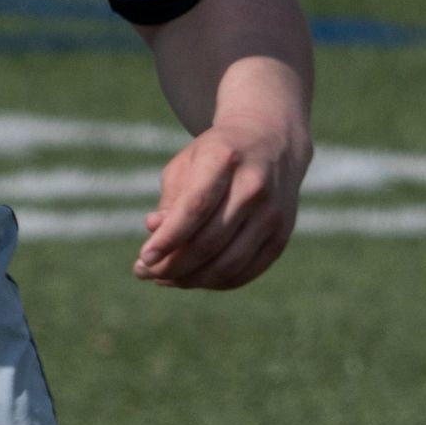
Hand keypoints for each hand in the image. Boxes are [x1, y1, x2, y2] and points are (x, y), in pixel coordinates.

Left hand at [134, 115, 306, 288]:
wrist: (273, 142)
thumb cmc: (217, 154)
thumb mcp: (188, 163)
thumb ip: (171, 200)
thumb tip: (155, 233)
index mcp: (225, 159)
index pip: (195, 208)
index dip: (168, 238)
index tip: (144, 259)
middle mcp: (254, 186)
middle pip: (209, 242)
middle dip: (172, 265)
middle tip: (145, 271)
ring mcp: (273, 213)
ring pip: (228, 265)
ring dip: (191, 279)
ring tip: (164, 278)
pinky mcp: (282, 235)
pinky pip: (245, 272)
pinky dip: (215, 282)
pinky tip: (193, 278)